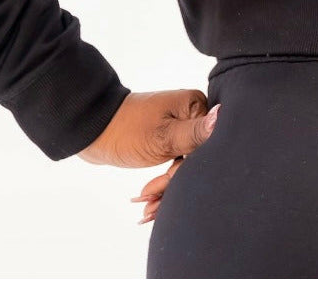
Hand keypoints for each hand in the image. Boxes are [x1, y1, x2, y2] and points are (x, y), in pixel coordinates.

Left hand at [77, 89, 219, 225]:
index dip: (192, 170)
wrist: (93, 129)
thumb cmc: (128, 130)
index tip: (172, 188)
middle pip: (196, 158)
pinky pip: (173, 165)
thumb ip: (195, 132)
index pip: (208, 145)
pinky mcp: (168, 139)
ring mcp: (179, 127)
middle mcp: (191, 114)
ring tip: (145, 212)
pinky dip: (161, 184)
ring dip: (165, 190)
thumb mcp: (164, 136)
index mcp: (195, 106)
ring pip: (184, 165)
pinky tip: (147, 202)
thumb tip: (223, 114)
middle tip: (150, 207)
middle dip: (174, 186)